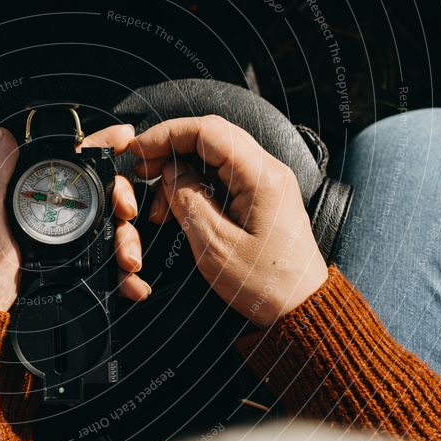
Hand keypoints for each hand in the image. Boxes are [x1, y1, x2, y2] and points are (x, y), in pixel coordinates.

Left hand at [0, 124, 149, 311]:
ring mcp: (71, 242)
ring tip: (127, 259)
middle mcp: (58, 214)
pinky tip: (131, 281)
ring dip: (127, 241)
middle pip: (105, 195)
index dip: (102, 146)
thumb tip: (1, 136)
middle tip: (125, 213)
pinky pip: (108, 267)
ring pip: (113, 230)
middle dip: (124, 201)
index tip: (124, 139)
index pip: (75, 162)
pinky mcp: (78, 268)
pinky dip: (125, 275)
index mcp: (36, 194)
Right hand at [131, 115, 327, 326]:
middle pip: (210, 137)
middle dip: (170, 149)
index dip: (167, 134)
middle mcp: (267, 171)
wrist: (300, 309)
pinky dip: (193, 187)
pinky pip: (220, 177)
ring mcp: (265, 183)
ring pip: (212, 157)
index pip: (208, 131)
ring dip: (180, 172)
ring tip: (158, 205)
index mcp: (261, 176)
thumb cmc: (265, 285)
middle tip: (142, 171)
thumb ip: (187, 200)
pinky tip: (175, 210)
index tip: (139, 150)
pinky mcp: (259, 197)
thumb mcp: (215, 245)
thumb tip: (168, 172)